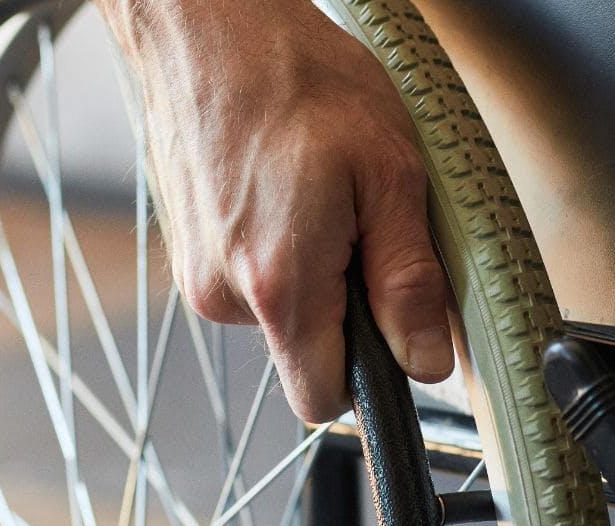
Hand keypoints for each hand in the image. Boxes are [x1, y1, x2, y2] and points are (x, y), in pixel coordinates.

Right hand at [101, 0, 451, 422]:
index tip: (395, 327)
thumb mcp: (389, 172)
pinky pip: (250, 274)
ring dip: (313, 266)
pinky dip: (277, 242)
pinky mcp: (186, 247)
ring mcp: (196, 270)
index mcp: (279, 284)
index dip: (371, 373)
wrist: (207, 23)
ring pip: (280, 308)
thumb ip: (408, 279)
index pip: (323, 399)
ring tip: (320, 187)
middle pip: (306, 350)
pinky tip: (286, 181)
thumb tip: (428, 358)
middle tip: (363, 219)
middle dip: (347, 304)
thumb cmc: (294, 74)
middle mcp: (224, 292)